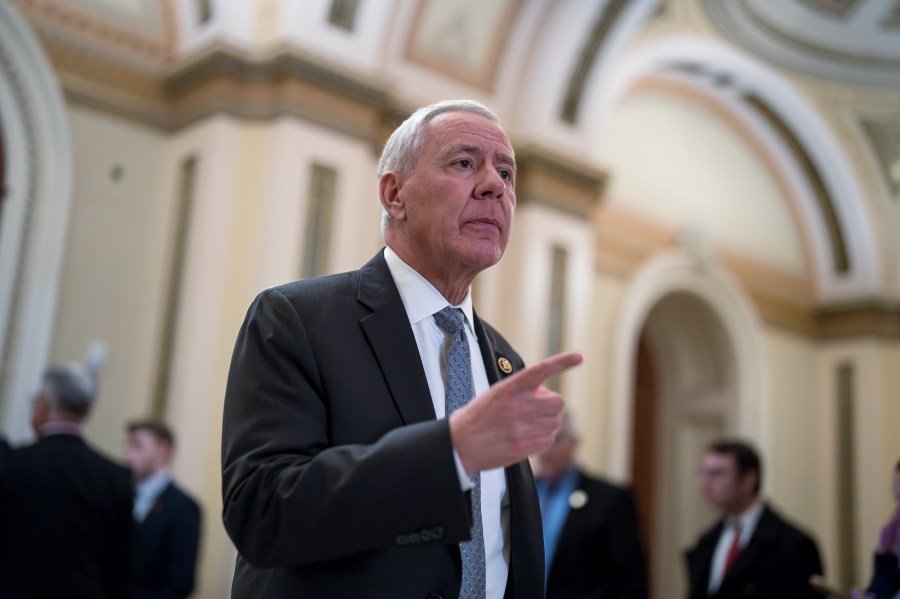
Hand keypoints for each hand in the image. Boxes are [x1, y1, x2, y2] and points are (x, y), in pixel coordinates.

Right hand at [449, 351, 582, 474]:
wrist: (461, 444)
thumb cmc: (476, 419)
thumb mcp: (495, 394)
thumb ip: (520, 391)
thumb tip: (542, 393)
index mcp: (510, 388)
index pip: (541, 370)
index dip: (562, 362)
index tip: (578, 357)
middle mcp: (520, 405)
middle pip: (558, 402)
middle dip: (551, 406)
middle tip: (536, 410)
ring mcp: (524, 426)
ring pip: (555, 422)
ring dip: (546, 423)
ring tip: (527, 426)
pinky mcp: (526, 446)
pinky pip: (549, 440)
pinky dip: (542, 440)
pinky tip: (526, 438)